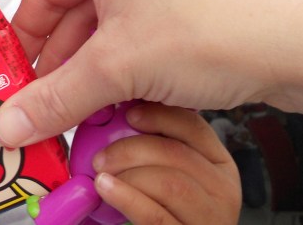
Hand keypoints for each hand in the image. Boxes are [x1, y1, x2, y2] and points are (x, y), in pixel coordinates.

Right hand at [0, 0, 302, 147]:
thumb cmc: (221, 20)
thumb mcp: (118, 68)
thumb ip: (56, 98)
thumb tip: (13, 120)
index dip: (24, 45)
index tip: (14, 81)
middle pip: (78, 16)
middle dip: (64, 69)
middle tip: (47, 109)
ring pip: (116, 29)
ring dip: (100, 75)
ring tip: (90, 113)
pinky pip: (150, 34)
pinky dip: (136, 68)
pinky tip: (133, 101)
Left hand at [92, 103, 239, 223]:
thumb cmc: (166, 204)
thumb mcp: (173, 171)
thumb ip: (158, 147)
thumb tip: (120, 111)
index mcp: (219, 163)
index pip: (194, 127)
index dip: (159, 116)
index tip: (129, 115)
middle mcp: (223, 190)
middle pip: (177, 154)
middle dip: (132, 149)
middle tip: (101, 156)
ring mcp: (210, 218)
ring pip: (169, 184)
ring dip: (128, 174)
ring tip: (101, 175)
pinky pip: (154, 215)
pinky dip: (125, 197)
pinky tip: (105, 188)